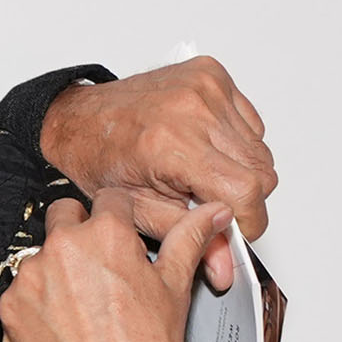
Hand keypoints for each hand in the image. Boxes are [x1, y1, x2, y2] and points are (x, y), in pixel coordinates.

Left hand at [0, 196, 227, 341]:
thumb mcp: (174, 287)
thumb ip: (189, 238)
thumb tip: (214, 211)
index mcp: (105, 234)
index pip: (108, 199)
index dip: (118, 218)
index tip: (121, 236)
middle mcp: (61, 248)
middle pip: (64, 215)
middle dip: (79, 232)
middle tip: (99, 269)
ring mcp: (29, 279)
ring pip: (40, 256)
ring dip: (57, 271)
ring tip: (84, 309)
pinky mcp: (8, 309)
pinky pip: (22, 294)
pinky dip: (38, 305)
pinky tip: (63, 328)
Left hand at [36, 58, 275, 290]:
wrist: (80, 121)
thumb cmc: (101, 160)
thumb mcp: (142, 212)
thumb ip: (190, 238)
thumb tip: (225, 267)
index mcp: (173, 144)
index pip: (246, 190)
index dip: (248, 220)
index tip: (234, 227)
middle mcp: (192, 109)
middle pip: (261, 171)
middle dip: (243, 198)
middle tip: (207, 199)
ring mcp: (204, 87)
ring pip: (260, 148)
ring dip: (239, 169)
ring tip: (199, 170)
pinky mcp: (211, 73)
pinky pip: (250, 122)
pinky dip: (235, 141)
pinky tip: (203, 146)